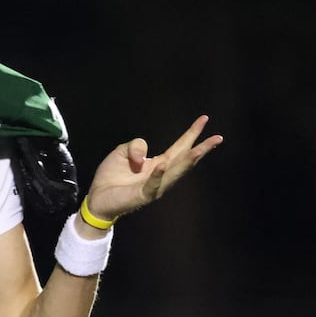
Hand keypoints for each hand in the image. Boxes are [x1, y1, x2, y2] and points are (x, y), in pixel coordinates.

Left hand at [82, 115, 221, 223]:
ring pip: (175, 173)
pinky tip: (163, 165)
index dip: (191, 133)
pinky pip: (153, 185)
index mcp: (158, 163)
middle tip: (218, 138)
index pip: (179, 147)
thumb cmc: (112, 176)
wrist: (97, 198)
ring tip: (199, 150)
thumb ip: (136, 146)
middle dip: (201, 149)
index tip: (204, 119)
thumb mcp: (122, 151)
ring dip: (187, 162)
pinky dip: (158, 175)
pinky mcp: (143, 195)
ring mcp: (155, 186)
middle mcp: (161, 175)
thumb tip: (144, 157)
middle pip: (184, 160)